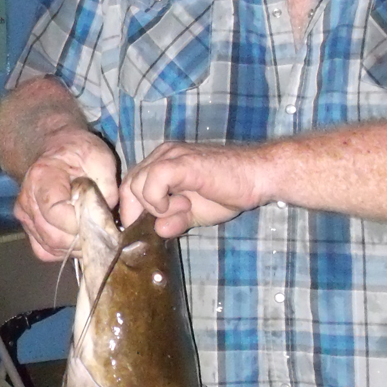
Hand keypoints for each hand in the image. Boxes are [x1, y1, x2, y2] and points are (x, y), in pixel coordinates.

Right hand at [14, 133, 118, 261]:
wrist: (55, 150)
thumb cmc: (78, 152)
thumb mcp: (100, 157)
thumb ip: (106, 186)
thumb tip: (106, 216)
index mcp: (41, 177)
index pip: (56, 213)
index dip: (80, 222)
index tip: (99, 217)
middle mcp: (27, 200)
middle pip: (53, 236)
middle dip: (82, 239)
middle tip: (103, 232)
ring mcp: (25, 217)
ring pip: (50, 247)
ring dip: (76, 247)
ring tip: (93, 234)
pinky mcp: (29, 228)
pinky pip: (45, 251)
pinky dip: (64, 251)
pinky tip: (78, 238)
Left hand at [120, 140, 271, 238]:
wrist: (258, 177)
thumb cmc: (229, 192)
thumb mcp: (193, 214)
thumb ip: (172, 221)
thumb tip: (157, 231)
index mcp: (162, 163)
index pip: (129, 186)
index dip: (132, 211)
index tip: (143, 230)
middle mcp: (162, 154)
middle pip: (128, 185)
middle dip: (140, 212)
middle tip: (168, 220)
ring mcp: (171, 156)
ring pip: (137, 183)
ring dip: (155, 206)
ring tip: (183, 209)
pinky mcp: (182, 162)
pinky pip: (153, 180)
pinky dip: (159, 200)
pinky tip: (182, 205)